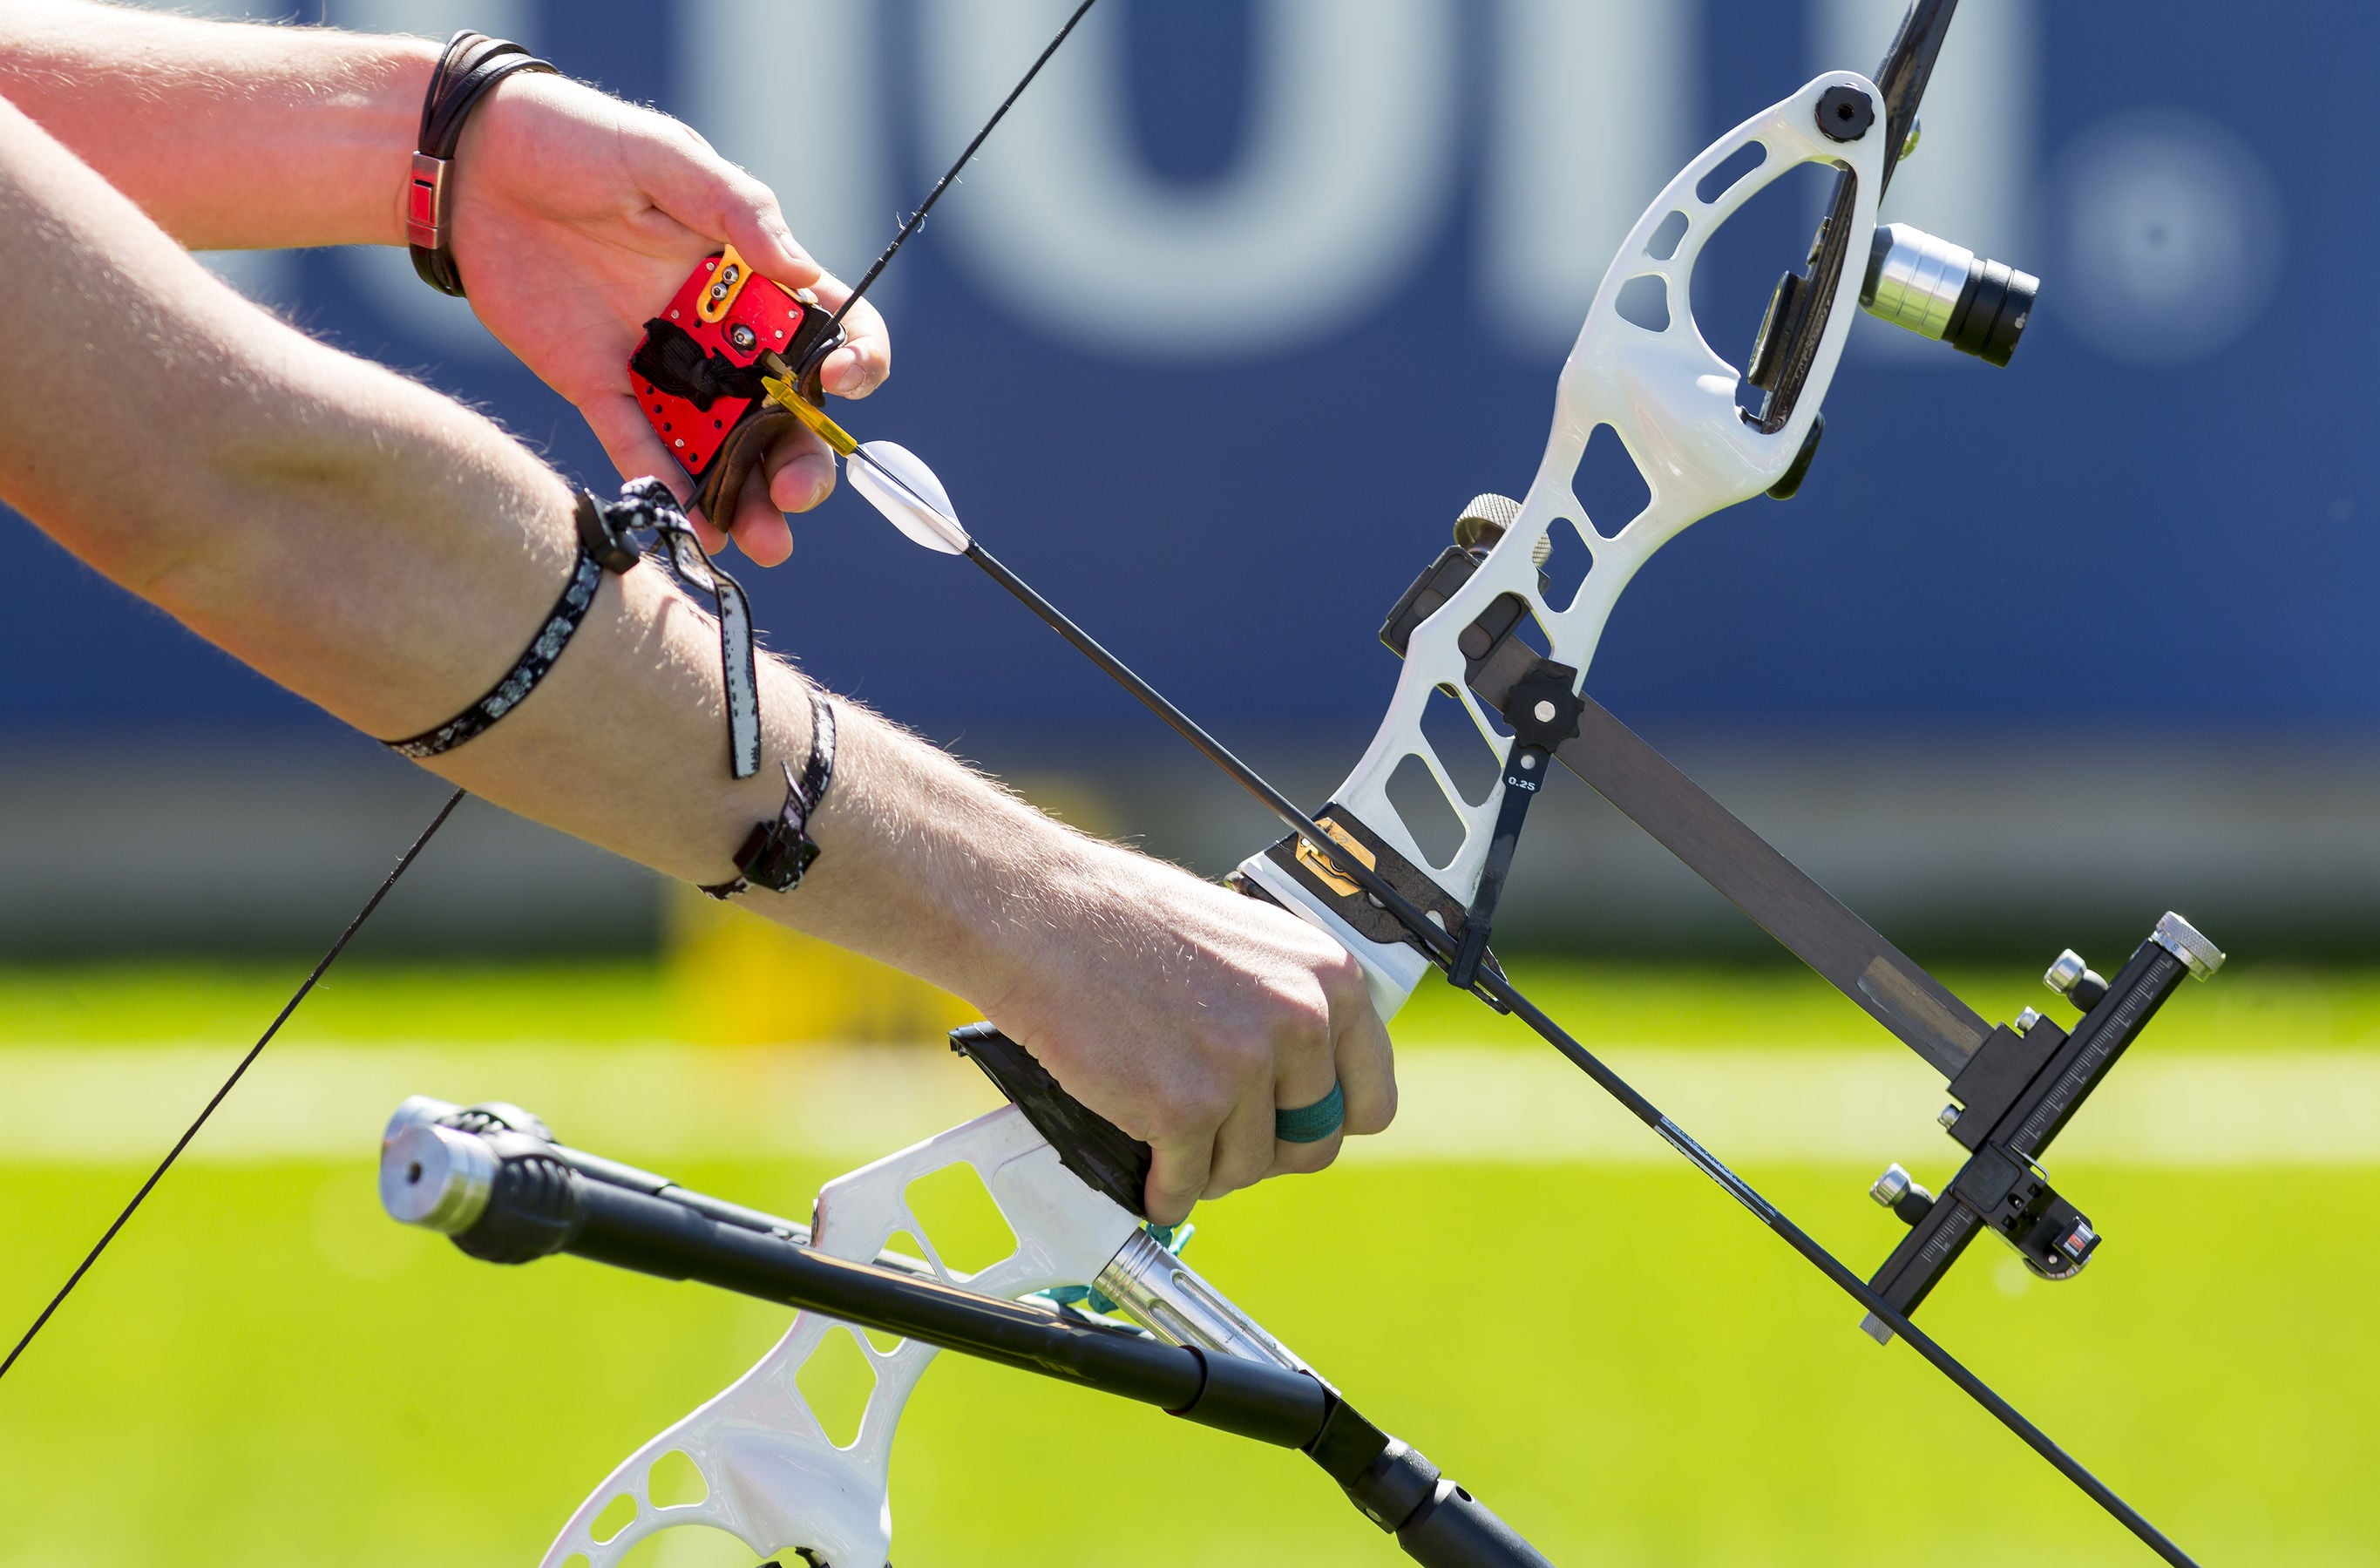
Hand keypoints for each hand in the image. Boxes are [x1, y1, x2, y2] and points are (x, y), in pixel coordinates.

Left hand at [443, 71, 888, 564]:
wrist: (468, 162)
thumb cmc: (576, 138)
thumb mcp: (665, 158)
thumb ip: (737, 209)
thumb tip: (800, 273)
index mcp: (752, 274)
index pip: (832, 328)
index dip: (853, 363)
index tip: (837, 384)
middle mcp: (720, 329)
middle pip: (784, 412)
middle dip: (802, 462)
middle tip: (794, 494)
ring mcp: (663, 364)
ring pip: (722, 447)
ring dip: (745, 498)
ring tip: (756, 540)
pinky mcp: (601, 386)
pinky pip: (640, 448)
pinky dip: (665, 489)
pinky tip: (686, 522)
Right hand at [979, 846, 1396, 1225]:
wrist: (1046, 918)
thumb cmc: (1130, 921)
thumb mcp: (1249, 944)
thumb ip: (1289, 1004)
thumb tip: (1302, 1076)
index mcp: (1329, 979)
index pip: (1372, 1097)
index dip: (1326, 1120)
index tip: (1293, 1124)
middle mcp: (1301, 1021)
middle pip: (1314, 1143)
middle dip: (1267, 1151)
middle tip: (1224, 1138)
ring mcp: (1243, 1067)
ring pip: (1249, 1169)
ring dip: (1210, 1167)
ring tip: (1174, 1140)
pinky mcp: (1185, 1108)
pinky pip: (1187, 1184)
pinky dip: (1165, 1189)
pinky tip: (1150, 1172)